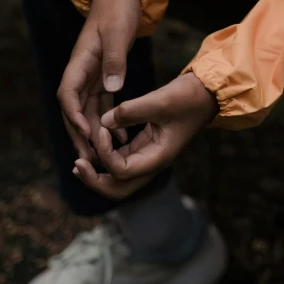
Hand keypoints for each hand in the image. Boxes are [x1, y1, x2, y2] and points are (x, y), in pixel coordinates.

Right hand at [57, 0, 140, 159]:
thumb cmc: (117, 8)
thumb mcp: (119, 32)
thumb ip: (116, 60)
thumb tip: (113, 89)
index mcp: (80, 61)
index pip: (67, 94)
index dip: (73, 116)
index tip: (85, 134)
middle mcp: (81, 71)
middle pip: (73, 108)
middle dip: (78, 134)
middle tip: (87, 159)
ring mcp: (91, 74)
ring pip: (86, 110)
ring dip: (91, 132)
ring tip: (101, 157)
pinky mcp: (103, 75)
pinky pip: (101, 103)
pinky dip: (106, 120)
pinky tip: (119, 137)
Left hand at [73, 72, 218, 198]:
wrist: (207, 94)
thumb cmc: (188, 98)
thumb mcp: (160, 100)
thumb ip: (130, 111)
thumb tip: (103, 122)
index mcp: (158, 158)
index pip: (121, 171)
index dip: (104, 153)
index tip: (101, 128)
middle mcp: (151, 163)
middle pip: (117, 189)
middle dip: (94, 180)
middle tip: (77, 164)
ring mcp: (148, 157)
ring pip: (117, 178)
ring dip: (97, 172)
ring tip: (78, 161)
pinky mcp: (144, 146)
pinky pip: (120, 161)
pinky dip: (105, 158)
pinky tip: (93, 145)